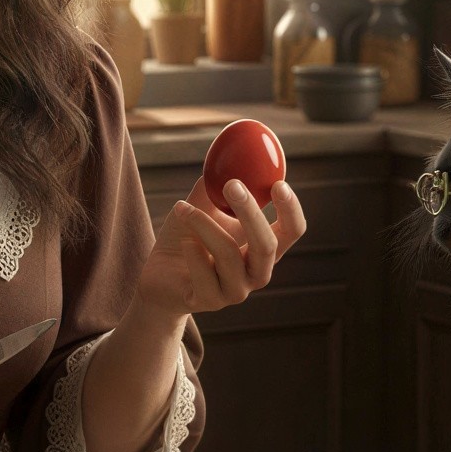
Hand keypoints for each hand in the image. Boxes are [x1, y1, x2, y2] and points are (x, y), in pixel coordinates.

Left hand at [134, 178, 307, 319]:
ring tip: (181, 208)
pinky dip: (192, 252)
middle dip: (250, 212)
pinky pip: (204, 274)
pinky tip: (182, 242)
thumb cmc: (186, 238)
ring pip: (229, 255)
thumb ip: (217, 182)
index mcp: (264, 248)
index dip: (291, 209)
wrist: (159, 278)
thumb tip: (229, 148)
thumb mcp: (202, 206)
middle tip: (231, 184)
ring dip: (204, 225)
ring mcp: (234, 291)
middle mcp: (256, 273)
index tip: (277, 183)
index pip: (292, 231)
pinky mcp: (209, 302)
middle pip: (266, 245)